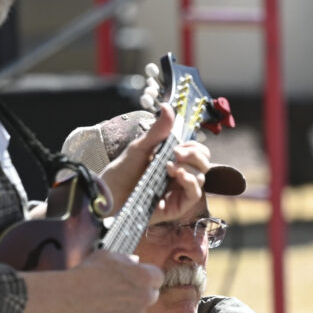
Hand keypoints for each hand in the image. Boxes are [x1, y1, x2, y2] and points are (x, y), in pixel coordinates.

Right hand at [14, 248, 162, 312]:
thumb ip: (126, 259)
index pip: (158, 278)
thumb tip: (137, 261)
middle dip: (140, 293)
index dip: (147, 278)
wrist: (67, 299)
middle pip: (151, 296)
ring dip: (129, 308)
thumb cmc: (86, 273)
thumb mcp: (107, 256)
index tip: (137, 279)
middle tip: (121, 292)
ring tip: (107, 302)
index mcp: (145, 276)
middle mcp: (145, 297)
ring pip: (139, 311)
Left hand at [99, 107, 213, 220]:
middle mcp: (180, 176)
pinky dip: (190, 182)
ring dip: (190, 168)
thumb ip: (158, 130)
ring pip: (201, 177)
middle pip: (204, 163)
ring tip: (170, 166)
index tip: (179, 144)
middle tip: (176, 153)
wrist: (108, 193)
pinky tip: (178, 175)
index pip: (198, 152)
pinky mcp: (177, 206)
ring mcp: (179, 191)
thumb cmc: (122, 171)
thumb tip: (167, 106)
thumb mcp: (140, 146)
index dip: (195, 146)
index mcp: (174, 161)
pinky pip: (195, 194)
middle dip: (194, 154)